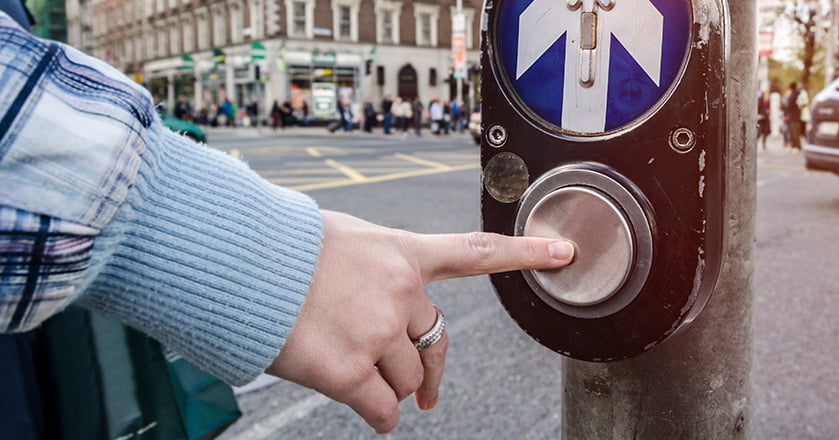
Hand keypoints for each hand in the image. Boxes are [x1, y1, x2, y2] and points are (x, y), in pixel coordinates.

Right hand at [267, 210, 573, 432]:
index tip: (564, 252)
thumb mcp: (342, 237)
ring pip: (409, 379)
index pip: (476, 252)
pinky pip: (383, 409)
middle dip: (426, 367)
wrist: (235, 264)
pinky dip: (381, 415)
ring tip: (355, 373)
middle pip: (433, 343)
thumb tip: (389, 300)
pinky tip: (369, 409)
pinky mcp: (351, 371)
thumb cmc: (280, 247)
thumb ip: (378, 266)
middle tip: (425, 392)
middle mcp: (400, 291)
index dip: (526, 253)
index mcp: (401, 253)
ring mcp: (378, 332)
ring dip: (390, 385)